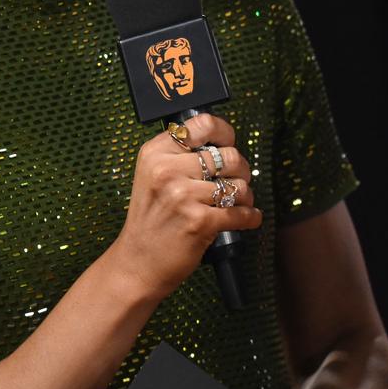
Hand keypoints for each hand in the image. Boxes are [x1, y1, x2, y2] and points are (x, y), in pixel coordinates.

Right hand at [103, 114, 261, 302]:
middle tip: (235, 181)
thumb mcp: (152, 176)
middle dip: (241, 170)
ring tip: (236, 203)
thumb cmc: (150, 221)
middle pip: (229, 155)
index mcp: (156, 153)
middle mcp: (167, 170)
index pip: (204, 124)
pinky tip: (247, 219)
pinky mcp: (199, 221)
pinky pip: (241, 212)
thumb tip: (222, 143)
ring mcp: (183, 196)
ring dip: (245, 196)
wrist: (137, 264)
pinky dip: (250, 217)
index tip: (228, 143)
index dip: (225, 133)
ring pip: (239, 184)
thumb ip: (180, 156)